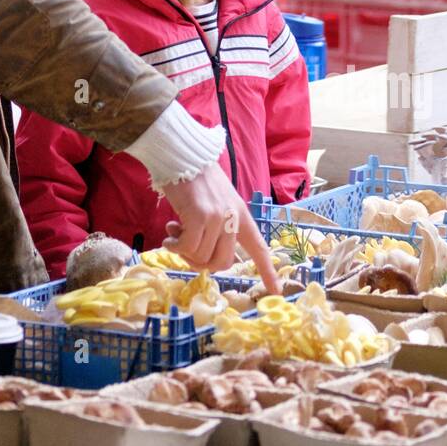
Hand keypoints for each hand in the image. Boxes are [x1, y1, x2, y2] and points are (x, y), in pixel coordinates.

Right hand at [162, 163, 281, 292]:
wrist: (182, 155)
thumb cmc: (195, 178)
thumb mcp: (216, 202)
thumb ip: (217, 226)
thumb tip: (201, 255)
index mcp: (241, 214)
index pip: (258, 247)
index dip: (268, 271)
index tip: (278, 290)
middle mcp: (233, 218)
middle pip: (224, 262)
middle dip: (202, 264)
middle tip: (187, 251)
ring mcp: (218, 217)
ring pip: (203, 256)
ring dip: (184, 252)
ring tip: (174, 233)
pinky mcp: (199, 216)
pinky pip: (187, 247)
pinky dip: (175, 247)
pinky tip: (168, 236)